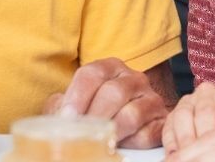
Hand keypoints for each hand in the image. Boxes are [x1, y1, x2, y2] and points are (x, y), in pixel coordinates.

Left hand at [44, 58, 172, 147]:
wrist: (131, 123)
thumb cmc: (96, 112)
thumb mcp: (76, 104)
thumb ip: (62, 107)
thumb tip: (52, 120)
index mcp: (110, 68)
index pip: (92, 74)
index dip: (77, 95)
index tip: (67, 117)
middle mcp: (134, 78)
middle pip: (113, 93)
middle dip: (94, 116)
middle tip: (82, 133)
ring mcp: (151, 98)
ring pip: (132, 114)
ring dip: (112, 132)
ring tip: (100, 143)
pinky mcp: (162, 121)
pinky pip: (148, 133)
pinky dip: (132, 142)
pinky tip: (120, 146)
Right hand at [162, 82, 214, 152]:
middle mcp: (210, 92)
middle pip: (205, 112)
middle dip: (205, 137)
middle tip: (210, 154)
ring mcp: (190, 101)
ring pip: (184, 116)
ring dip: (186, 140)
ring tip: (192, 156)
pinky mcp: (173, 114)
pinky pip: (169, 126)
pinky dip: (171, 143)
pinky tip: (176, 155)